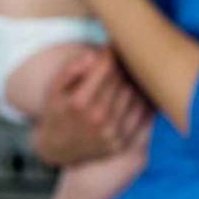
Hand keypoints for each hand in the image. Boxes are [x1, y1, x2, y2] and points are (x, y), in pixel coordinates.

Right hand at [28, 47, 151, 166]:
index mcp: (79, 104)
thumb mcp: (54, 91)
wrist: (58, 149)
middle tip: (122, 59)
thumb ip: (70, 71)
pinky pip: (144, 114)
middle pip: (122, 80)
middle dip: (122, 67)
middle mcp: (97, 119)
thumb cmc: (57, 112)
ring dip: (133, 82)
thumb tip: (93, 55)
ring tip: (127, 76)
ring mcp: (112, 133)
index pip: (106, 69)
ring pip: (136, 94)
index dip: (110, 54)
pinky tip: (136, 92)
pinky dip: (143, 100)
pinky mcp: (123, 142)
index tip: (111, 48)